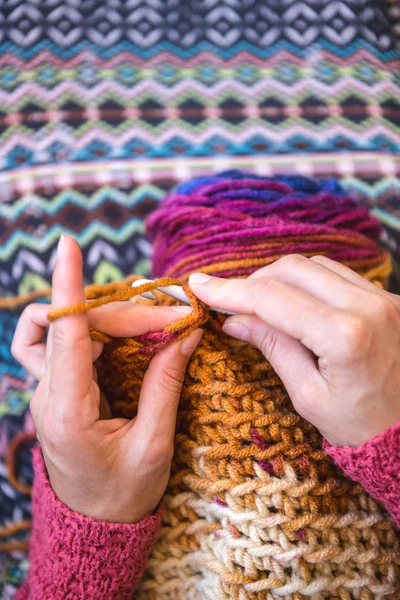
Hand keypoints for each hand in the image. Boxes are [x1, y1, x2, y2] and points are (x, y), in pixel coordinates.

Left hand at [12, 235, 201, 522]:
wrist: (95, 524)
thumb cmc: (124, 494)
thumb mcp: (154, 444)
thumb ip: (166, 383)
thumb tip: (186, 333)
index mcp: (67, 413)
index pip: (64, 335)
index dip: (68, 287)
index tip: (68, 247)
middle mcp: (49, 395)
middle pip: (79, 328)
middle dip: (130, 315)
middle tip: (177, 317)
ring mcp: (48, 390)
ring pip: (65, 329)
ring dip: (106, 316)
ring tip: (147, 318)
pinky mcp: (57, 387)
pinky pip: (63, 342)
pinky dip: (89, 326)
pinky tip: (116, 328)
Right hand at [189, 255, 399, 447]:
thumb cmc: (361, 427)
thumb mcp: (308, 395)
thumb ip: (273, 347)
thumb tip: (235, 320)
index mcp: (345, 336)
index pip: (273, 298)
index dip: (230, 290)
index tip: (200, 285)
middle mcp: (369, 306)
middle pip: (294, 269)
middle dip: (254, 281)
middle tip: (230, 301)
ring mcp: (384, 298)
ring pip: (317, 266)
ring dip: (281, 278)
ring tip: (261, 304)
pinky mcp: (389, 299)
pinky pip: (340, 275)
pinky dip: (309, 282)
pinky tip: (295, 303)